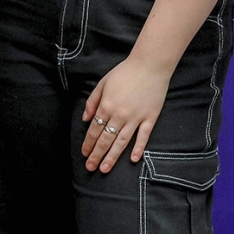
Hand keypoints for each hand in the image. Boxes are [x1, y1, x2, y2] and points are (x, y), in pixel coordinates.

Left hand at [80, 53, 173, 172]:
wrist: (150, 65)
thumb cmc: (125, 72)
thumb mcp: (103, 83)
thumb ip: (92, 101)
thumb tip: (85, 119)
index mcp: (106, 106)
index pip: (94, 130)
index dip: (88, 143)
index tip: (84, 154)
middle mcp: (119, 115)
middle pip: (105, 139)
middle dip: (96, 155)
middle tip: (91, 167)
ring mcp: (135, 118)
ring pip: (121, 142)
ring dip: (112, 157)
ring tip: (105, 169)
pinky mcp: (150, 118)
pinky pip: (143, 136)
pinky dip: (138, 148)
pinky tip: (133, 159)